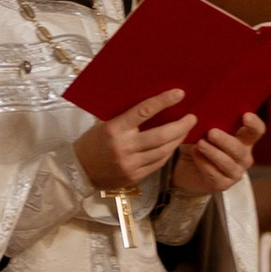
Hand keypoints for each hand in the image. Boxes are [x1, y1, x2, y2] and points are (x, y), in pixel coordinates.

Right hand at [75, 92, 192, 193]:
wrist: (78, 170)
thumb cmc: (92, 142)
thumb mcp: (104, 124)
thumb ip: (126, 117)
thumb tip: (152, 103)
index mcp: (114, 129)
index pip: (144, 112)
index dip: (164, 102)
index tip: (179, 94)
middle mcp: (124, 147)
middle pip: (161, 136)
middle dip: (181, 126)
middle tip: (192, 117)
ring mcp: (130, 164)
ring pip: (163, 151)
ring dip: (178, 139)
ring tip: (186, 129)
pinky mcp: (135, 177)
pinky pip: (158, 163)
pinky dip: (168, 152)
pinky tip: (173, 144)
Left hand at [183, 108, 264, 196]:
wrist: (189, 168)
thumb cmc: (200, 141)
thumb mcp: (204, 128)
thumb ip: (210, 119)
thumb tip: (204, 106)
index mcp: (244, 139)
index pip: (257, 130)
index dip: (254, 124)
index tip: (245, 115)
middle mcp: (244, 156)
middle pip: (239, 148)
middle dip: (225, 140)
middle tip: (211, 132)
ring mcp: (235, 172)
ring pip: (227, 163)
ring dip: (213, 152)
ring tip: (200, 144)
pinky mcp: (223, 184)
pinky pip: (215, 174)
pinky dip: (204, 163)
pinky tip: (196, 155)